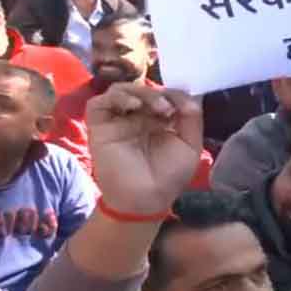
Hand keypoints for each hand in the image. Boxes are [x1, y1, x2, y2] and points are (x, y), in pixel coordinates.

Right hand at [85, 83, 202, 215]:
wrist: (145, 201)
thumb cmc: (168, 177)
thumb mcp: (190, 146)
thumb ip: (192, 118)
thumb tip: (190, 93)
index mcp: (158, 120)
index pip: (162, 94)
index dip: (172, 93)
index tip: (182, 105)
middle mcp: (137, 117)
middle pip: (143, 90)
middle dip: (158, 94)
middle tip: (168, 109)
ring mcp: (117, 121)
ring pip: (122, 90)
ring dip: (141, 93)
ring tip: (156, 108)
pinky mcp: (99, 127)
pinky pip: (99, 103)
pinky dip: (116, 97)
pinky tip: (132, 107)